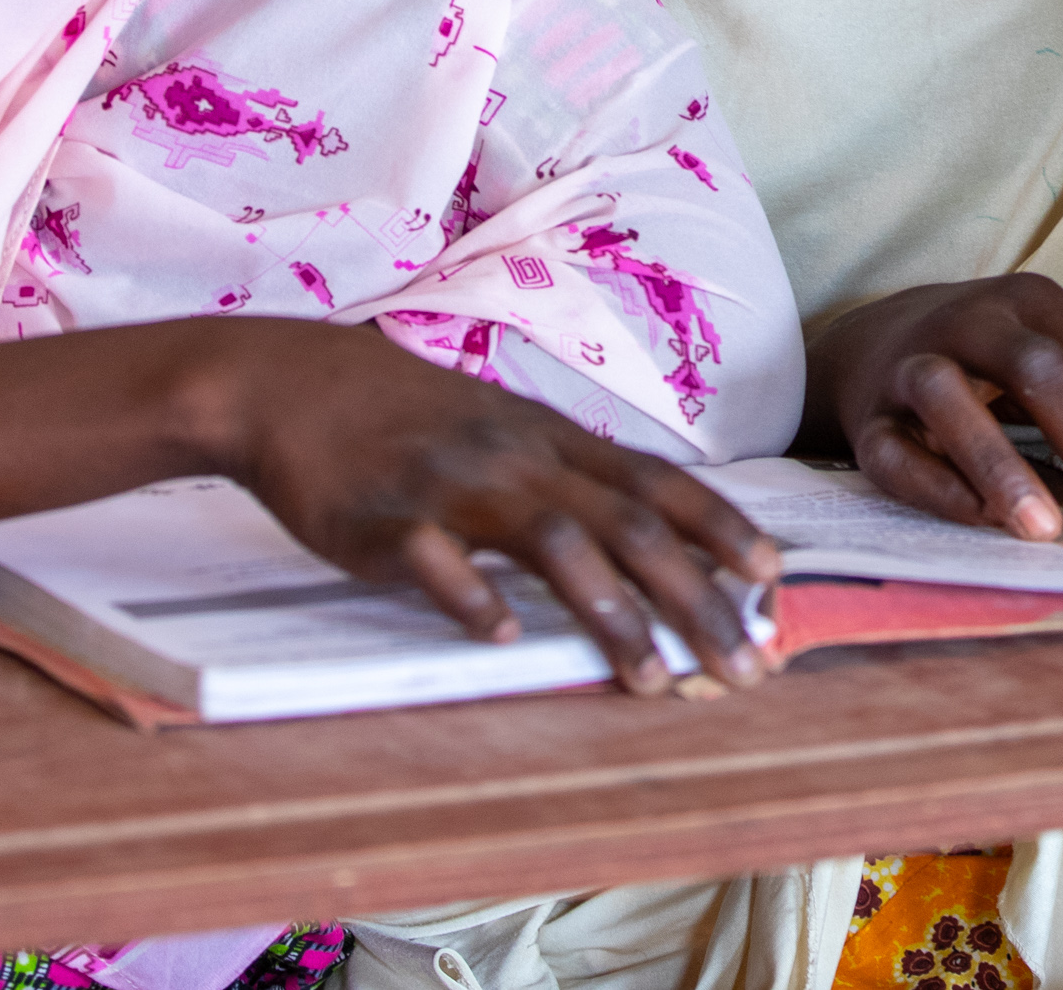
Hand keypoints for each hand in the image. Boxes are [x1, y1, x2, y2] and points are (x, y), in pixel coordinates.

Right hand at [215, 320, 781, 695]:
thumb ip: (563, 476)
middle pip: (628, 526)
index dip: (721, 528)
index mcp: (549, 438)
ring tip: (653, 680)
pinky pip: (437, 560)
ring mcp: (453, 484)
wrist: (288, 383)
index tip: (774, 579)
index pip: (657, 483)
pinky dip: (475, 598)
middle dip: (695, 600)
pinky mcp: (386, 517)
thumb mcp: (498, 428)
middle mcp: (517, 457)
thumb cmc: (402, 416)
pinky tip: (506, 639)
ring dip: (610, 614)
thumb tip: (640, 531)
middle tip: (743, 665)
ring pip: (553, 543)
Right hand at [806, 275, 1062, 545]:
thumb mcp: (1048, 358)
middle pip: (1039, 371)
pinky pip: (894, 452)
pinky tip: (978, 521)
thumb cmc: (991, 363)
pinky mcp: (867, 417)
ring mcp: (910, 364)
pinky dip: (935, 486)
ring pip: (949, 399)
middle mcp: (971, 320)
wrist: (872, 346)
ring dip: (1002, 465)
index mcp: (1033, 302)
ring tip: (1046, 532)